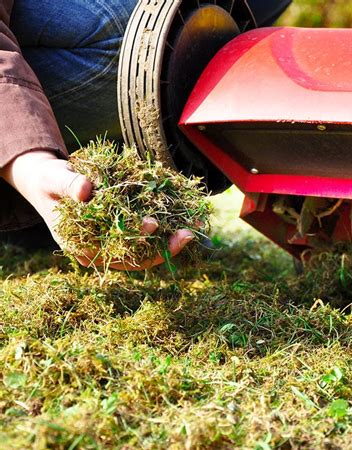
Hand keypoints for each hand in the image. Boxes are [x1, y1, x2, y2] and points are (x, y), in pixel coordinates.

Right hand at [0, 151, 193, 269]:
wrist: (50, 182)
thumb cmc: (49, 182)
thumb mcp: (54, 180)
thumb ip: (69, 185)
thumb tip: (86, 190)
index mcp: (82, 248)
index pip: (113, 252)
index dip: (135, 242)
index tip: (154, 224)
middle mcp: (101, 251)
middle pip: (137, 258)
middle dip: (164, 248)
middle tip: (188, 233)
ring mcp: (114, 243)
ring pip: (147, 250)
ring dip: (171, 240)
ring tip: (194, 227)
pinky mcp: (124, 231)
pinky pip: (148, 235)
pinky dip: (167, 228)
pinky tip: (185, 218)